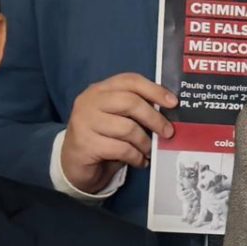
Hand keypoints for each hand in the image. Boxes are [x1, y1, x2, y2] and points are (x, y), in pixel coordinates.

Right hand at [60, 71, 171, 194]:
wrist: (73, 165)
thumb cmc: (102, 139)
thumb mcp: (117, 119)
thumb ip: (135, 110)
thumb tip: (168, 112)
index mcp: (100, 90)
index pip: (130, 81)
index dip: (154, 90)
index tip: (173, 103)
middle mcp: (89, 101)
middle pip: (130, 102)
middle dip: (154, 118)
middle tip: (168, 132)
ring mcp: (84, 122)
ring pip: (127, 128)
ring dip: (145, 142)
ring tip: (148, 150)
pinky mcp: (85, 143)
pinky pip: (121, 149)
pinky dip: (136, 157)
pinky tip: (139, 161)